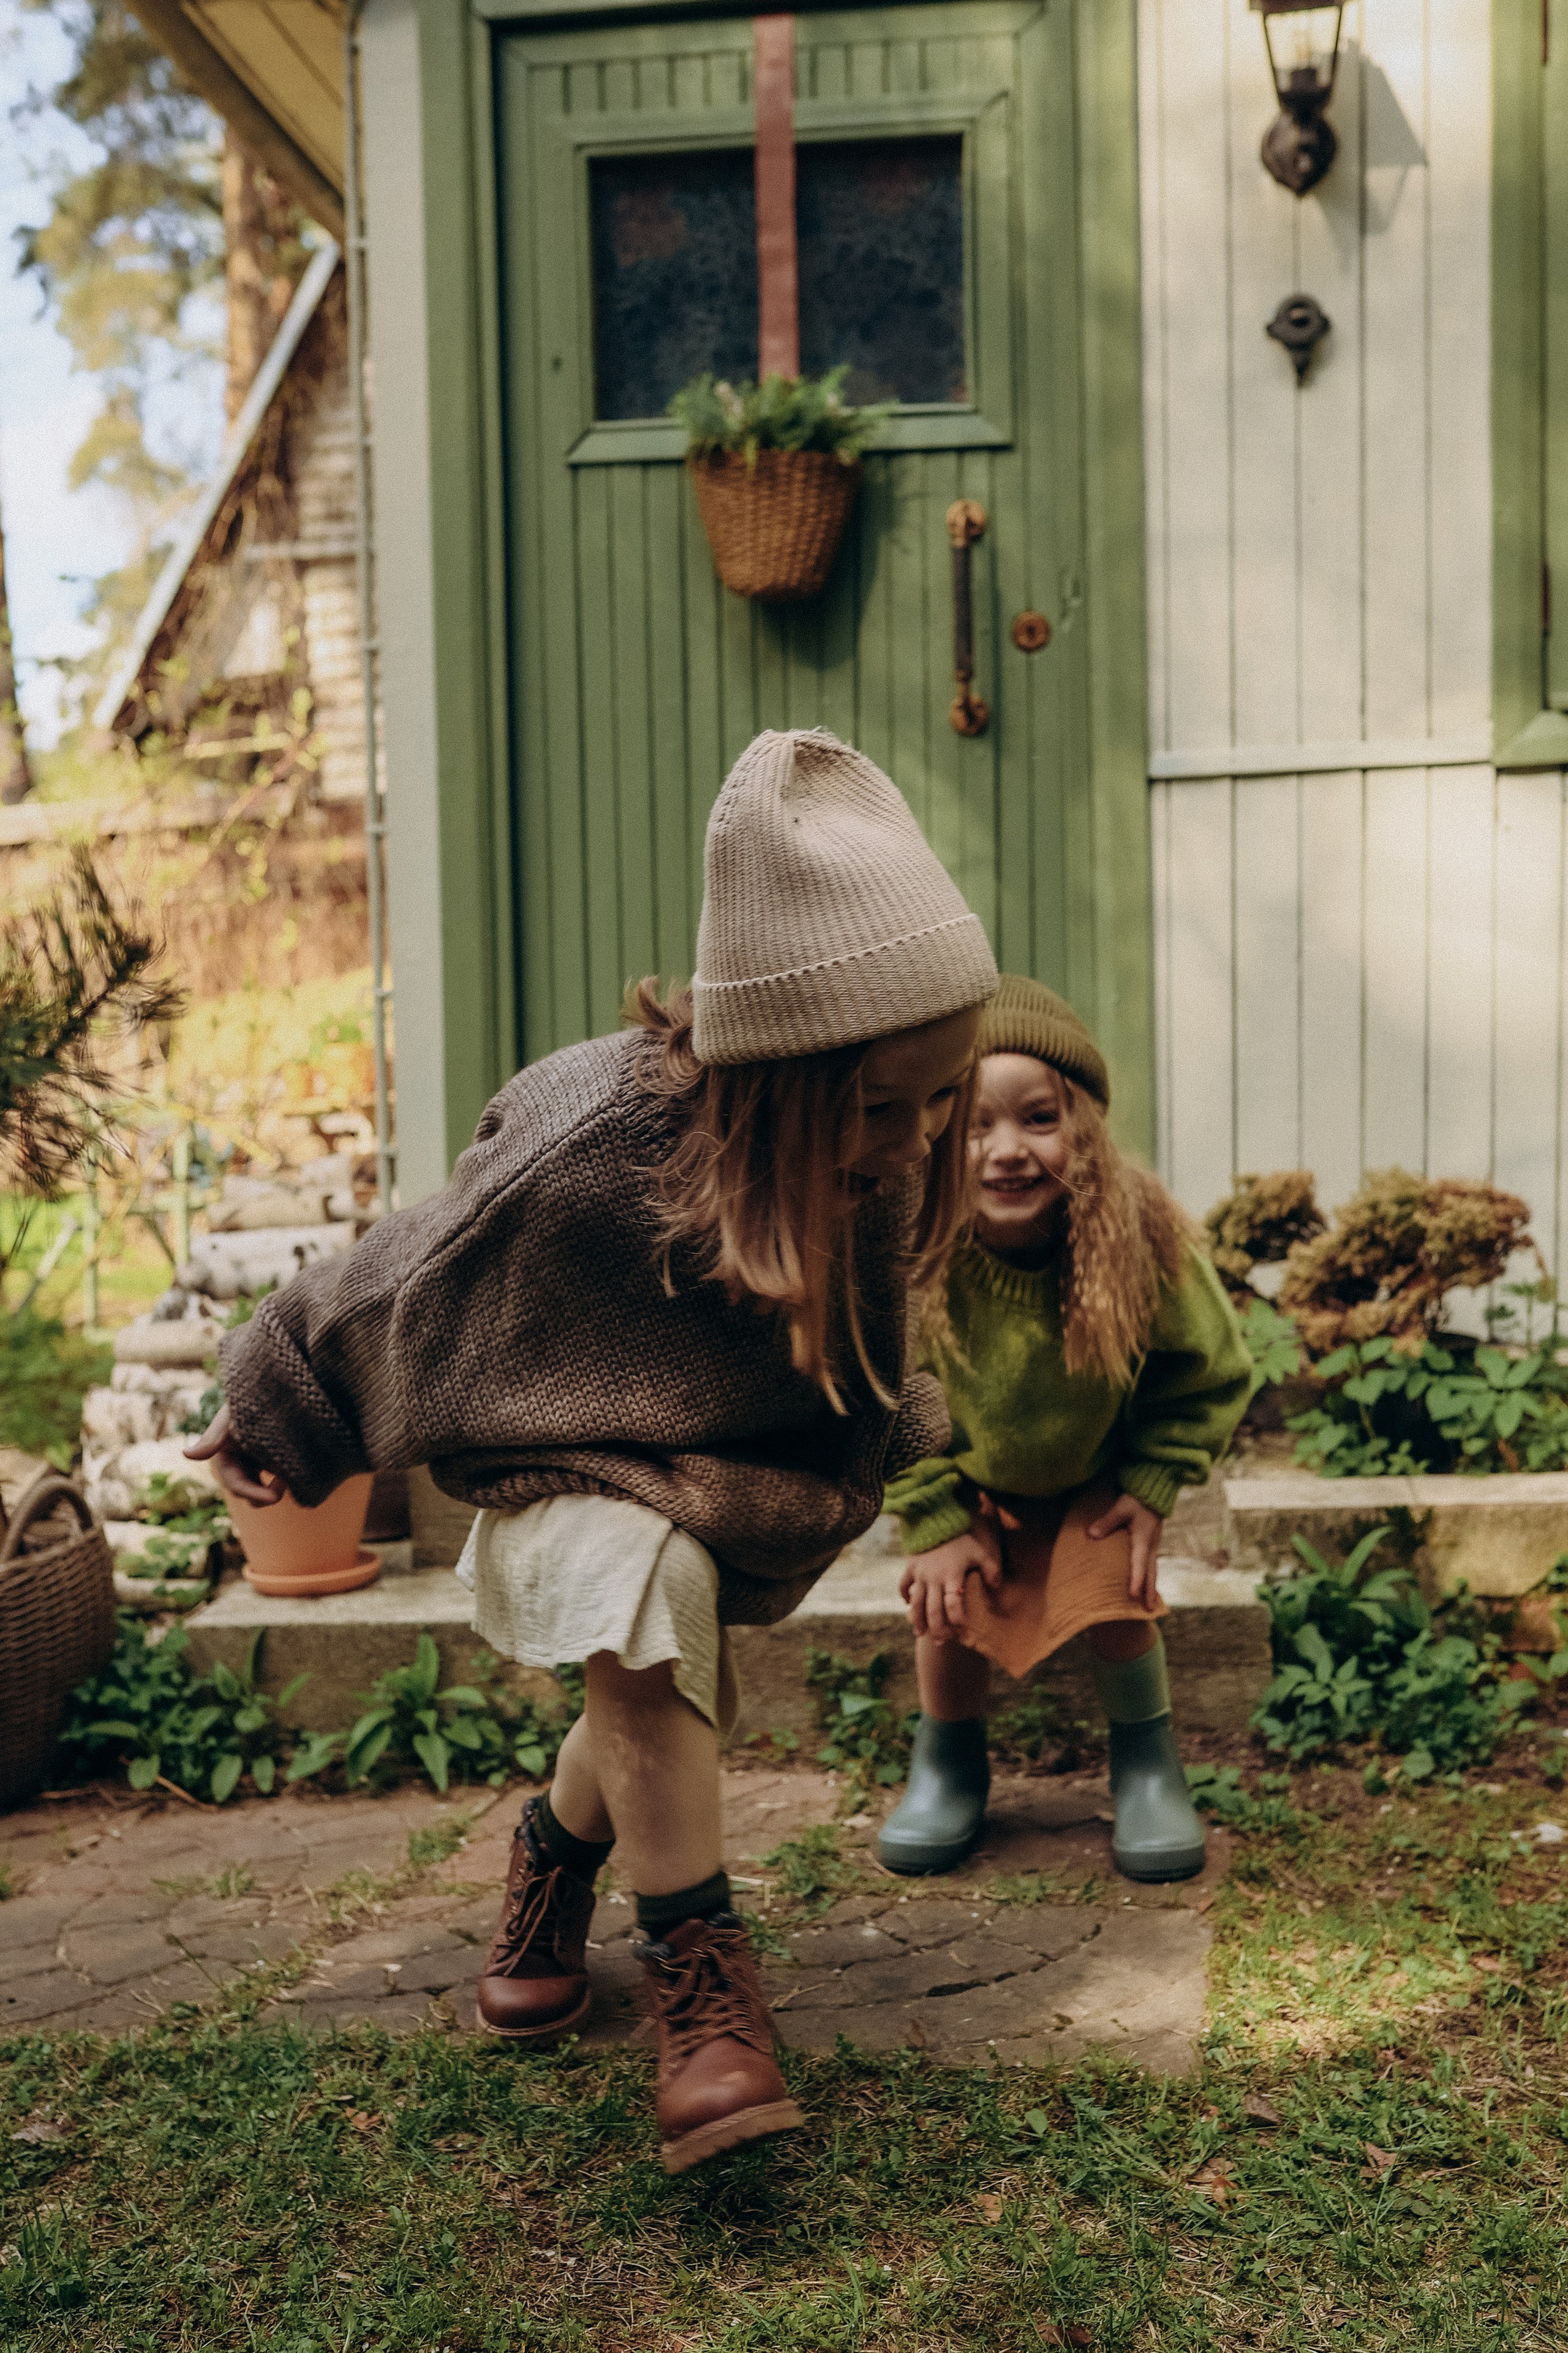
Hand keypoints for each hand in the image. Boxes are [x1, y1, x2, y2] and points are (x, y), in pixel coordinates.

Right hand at [183, 1402, 286, 1506]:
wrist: (271, 1392)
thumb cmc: (245, 1402)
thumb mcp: (230, 1417)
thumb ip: (212, 1437)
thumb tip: (185, 1454)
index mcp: (225, 1460)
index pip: (237, 1485)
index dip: (254, 1493)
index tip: (274, 1497)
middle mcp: (239, 1468)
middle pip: (249, 1493)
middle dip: (265, 1494)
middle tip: (284, 1483)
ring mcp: (256, 1467)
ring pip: (264, 1492)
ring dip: (276, 1489)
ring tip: (292, 1473)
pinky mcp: (274, 1464)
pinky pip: (278, 1481)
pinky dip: (286, 1480)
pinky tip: (298, 1470)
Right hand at [898, 1517, 1003, 1640]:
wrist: (937, 1521)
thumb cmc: (961, 1539)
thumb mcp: (980, 1552)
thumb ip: (991, 1569)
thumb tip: (997, 1587)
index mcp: (952, 1576)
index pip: (953, 1603)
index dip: (957, 1619)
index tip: (962, 1631)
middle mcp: (934, 1579)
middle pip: (933, 1609)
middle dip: (937, 1628)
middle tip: (941, 1642)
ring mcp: (920, 1574)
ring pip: (917, 1603)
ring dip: (918, 1620)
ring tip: (920, 1634)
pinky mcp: (910, 1567)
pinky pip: (904, 1585)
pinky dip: (904, 1596)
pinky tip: (907, 1605)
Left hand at [1086, 1491, 1163, 1609]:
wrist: (1153, 1495)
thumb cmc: (1136, 1500)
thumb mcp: (1121, 1508)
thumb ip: (1107, 1521)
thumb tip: (1091, 1535)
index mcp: (1142, 1539)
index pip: (1139, 1562)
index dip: (1136, 1579)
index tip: (1132, 1594)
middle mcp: (1150, 1546)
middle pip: (1150, 1572)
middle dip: (1149, 1592)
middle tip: (1149, 1610)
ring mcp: (1152, 1547)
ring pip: (1151, 1571)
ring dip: (1151, 1588)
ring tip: (1150, 1606)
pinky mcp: (1150, 1546)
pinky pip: (1150, 1566)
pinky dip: (1149, 1579)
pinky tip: (1146, 1589)